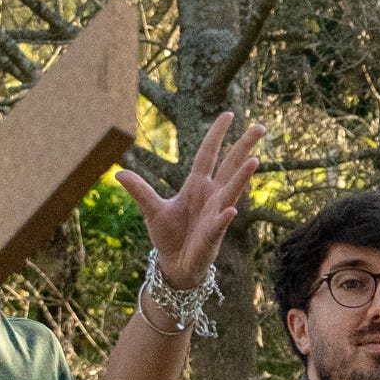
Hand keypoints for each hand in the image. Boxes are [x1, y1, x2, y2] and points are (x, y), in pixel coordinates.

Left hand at [121, 105, 257, 299]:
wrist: (175, 265)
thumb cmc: (168, 236)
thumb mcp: (152, 210)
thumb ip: (140, 190)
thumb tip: (119, 172)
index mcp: (196, 186)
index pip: (208, 155)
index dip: (216, 135)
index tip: (228, 114)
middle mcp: (211, 196)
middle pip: (230, 166)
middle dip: (244, 147)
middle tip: (260, 127)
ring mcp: (215, 214)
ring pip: (232, 192)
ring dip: (242, 177)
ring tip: (254, 161)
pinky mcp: (212, 236)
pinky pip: (219, 224)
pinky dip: (224, 218)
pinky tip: (231, 210)